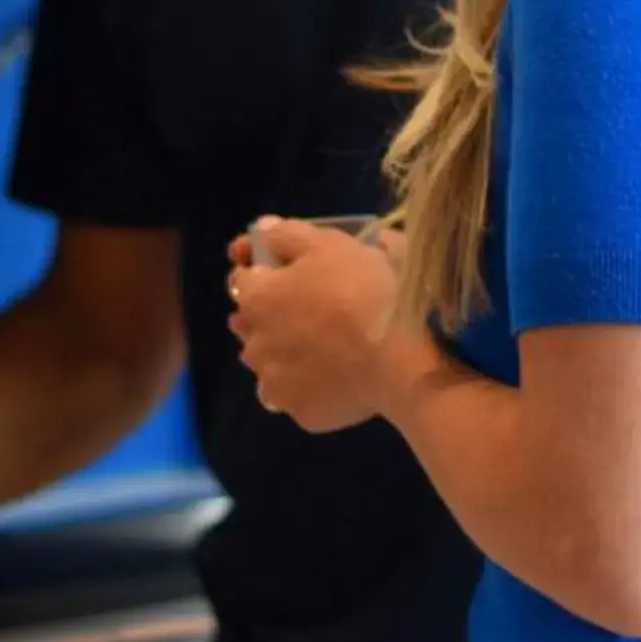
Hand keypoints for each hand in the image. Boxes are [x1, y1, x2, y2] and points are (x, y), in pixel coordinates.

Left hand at [230, 217, 416, 432]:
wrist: (398, 359)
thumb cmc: (364, 291)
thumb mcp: (331, 245)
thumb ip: (288, 235)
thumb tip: (261, 229)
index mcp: (257, 299)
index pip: (242, 277)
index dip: (261, 267)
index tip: (282, 265)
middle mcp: (254, 344)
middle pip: (252, 324)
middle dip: (270, 315)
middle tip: (307, 306)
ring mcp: (276, 384)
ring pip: (270, 363)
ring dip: (284, 353)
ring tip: (320, 345)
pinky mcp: (301, 413)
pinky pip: (297, 394)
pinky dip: (308, 385)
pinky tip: (334, 375)